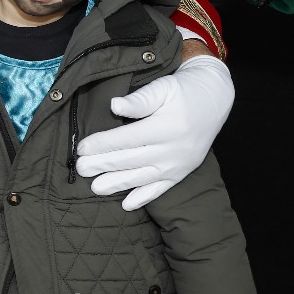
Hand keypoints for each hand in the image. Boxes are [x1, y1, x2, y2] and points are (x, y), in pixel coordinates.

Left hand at [76, 54, 233, 210]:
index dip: (102, 144)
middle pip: (130, 160)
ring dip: (118, 184)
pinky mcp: (182, 172)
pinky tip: (127, 205)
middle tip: (80, 169)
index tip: (81, 149)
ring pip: (142, 178)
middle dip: (103, 165)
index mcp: (165, 128)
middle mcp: (172, 150)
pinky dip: (144, 198)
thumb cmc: (182, 91)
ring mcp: (178, 164)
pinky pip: (161, 189)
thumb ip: (139, 99)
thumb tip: (114, 105)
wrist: (214, 100)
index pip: (127, 139)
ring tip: (95, 188)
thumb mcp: (162, 88)